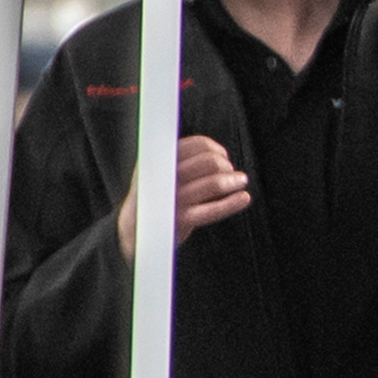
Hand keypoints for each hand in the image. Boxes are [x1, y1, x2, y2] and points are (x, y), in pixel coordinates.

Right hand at [105, 136, 254, 253]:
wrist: (133, 232)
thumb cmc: (155, 199)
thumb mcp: (160, 173)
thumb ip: (181, 161)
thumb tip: (217, 154)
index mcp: (160, 160)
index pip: (196, 145)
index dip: (215, 148)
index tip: (223, 155)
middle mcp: (166, 177)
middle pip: (208, 161)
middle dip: (224, 165)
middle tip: (230, 171)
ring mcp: (173, 198)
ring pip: (212, 183)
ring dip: (232, 180)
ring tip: (241, 181)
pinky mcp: (180, 219)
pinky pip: (212, 210)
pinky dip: (231, 203)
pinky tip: (244, 198)